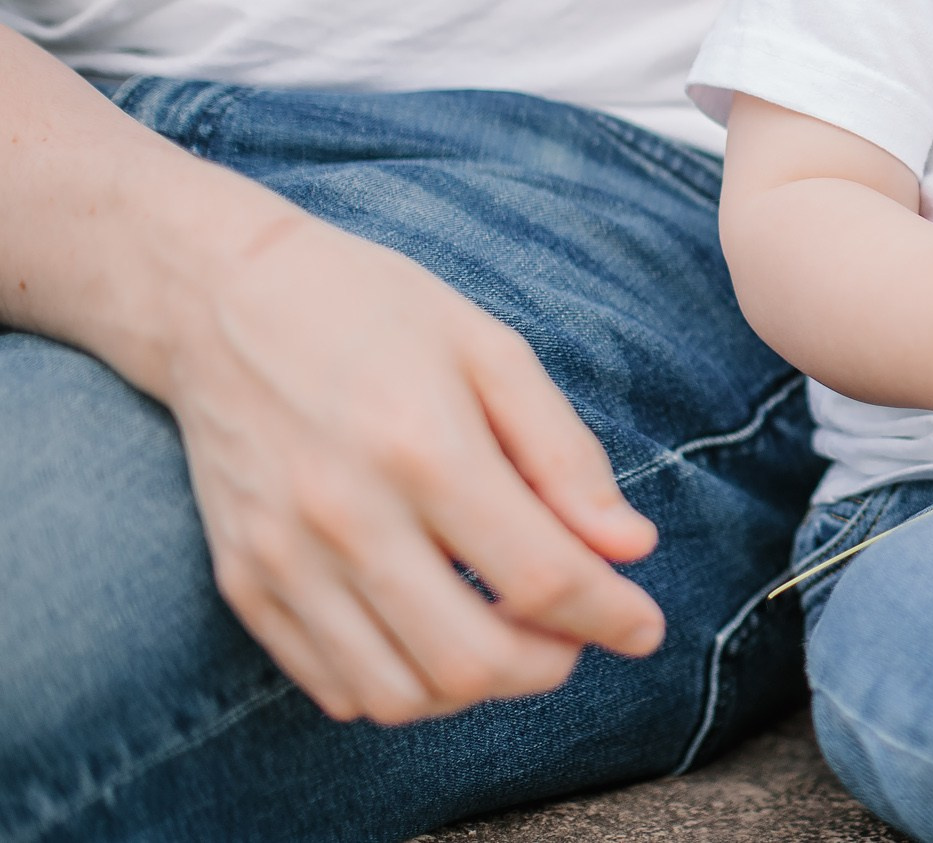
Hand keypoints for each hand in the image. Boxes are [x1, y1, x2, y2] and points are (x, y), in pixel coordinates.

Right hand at [165, 210, 666, 723]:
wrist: (223, 303)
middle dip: (551, 665)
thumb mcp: (493, 351)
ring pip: (401, 694)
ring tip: (511, 636)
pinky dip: (404, 687)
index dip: (610, 616)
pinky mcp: (244, 584)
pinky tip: (437, 634)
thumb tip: (631, 547)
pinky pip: (335, 685)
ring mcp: (285, 560)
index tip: (645, 627)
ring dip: (478, 688)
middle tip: (580, 634)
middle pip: (472, 658)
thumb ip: (566, 456)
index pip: (541, 577)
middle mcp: (346, 517)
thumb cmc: (377, 314)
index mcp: (425, 448)